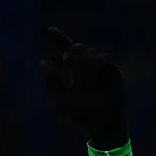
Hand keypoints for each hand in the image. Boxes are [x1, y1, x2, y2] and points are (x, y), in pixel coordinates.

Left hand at [40, 28, 126, 149]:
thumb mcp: (61, 99)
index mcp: (72, 71)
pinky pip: (106, 59)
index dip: (58, 38)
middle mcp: (86, 68)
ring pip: (90, 51)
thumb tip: (42, 61)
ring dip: (83, 57)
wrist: (102, 126)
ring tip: (78, 67)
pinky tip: (91, 68)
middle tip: (67, 60)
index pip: (65, 50)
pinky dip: (98, 60)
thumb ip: (52, 81)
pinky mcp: (113, 74)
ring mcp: (100, 70)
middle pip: (77, 48)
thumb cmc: (80, 116)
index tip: (50, 30)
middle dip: (72, 51)